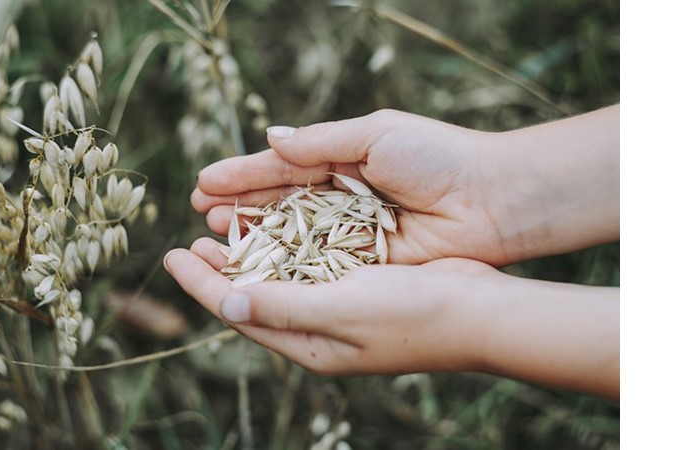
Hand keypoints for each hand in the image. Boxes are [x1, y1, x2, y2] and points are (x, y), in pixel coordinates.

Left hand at [164, 237, 618, 399]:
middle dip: (218, 269)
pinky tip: (274, 226)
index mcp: (309, 345)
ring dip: (249, 253)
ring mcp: (339, 308)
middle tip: (189, 239)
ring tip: (221, 228)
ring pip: (279, 278)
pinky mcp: (359, 285)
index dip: (201, 284)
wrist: (480, 311)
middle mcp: (318, 329)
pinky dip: (285, 245)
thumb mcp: (341, 310)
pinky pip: (308, 264)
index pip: (239, 312)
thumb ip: (282, 305)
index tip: (169, 255)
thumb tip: (224, 301)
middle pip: (253, 296)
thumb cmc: (413, 315)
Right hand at [192, 107, 618, 265]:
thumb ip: (320, 142)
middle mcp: (341, 199)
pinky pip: (317, 265)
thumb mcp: (375, 135)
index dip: (242, 175)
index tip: (204, 183)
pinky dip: (286, 265)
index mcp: (342, 160)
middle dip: (240, 207)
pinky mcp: (364, 264)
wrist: (493, 201)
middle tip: (200, 213)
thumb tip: (270, 138)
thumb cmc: (437, 158)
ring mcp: (350, 234)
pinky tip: (254, 265)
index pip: (281, 168)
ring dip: (253, 236)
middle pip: (279, 204)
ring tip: (215, 235)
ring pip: (291, 237)